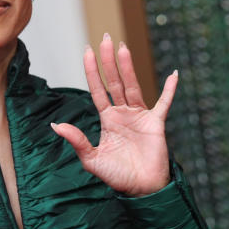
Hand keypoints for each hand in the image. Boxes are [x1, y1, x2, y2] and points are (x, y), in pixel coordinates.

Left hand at [51, 35, 175, 196]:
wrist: (142, 190)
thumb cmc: (117, 176)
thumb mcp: (91, 159)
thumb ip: (76, 140)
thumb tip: (54, 125)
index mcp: (107, 119)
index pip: (98, 89)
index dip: (92, 70)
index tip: (87, 51)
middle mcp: (122, 113)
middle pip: (115, 81)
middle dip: (109, 60)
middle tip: (105, 38)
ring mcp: (140, 116)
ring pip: (133, 86)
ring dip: (128, 67)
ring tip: (123, 47)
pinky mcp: (156, 124)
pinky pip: (164, 103)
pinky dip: (169, 90)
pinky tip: (173, 75)